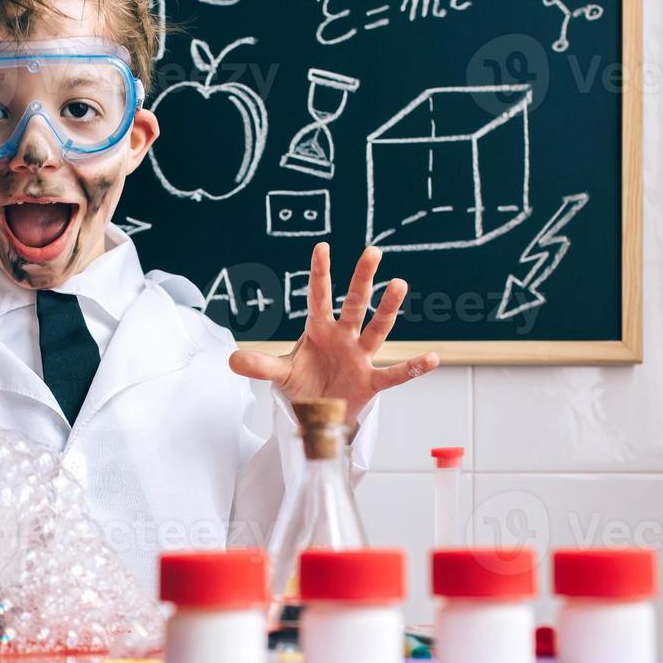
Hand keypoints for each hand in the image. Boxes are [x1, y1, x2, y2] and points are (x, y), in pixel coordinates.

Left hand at [228, 243, 438, 426]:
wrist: (318, 416)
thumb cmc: (302, 386)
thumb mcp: (279, 374)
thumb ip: (260, 365)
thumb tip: (231, 360)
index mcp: (319, 330)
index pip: (318, 297)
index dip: (319, 274)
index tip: (321, 247)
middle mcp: (344, 338)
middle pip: (354, 304)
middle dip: (362, 279)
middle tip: (372, 251)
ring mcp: (360, 357)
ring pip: (377, 329)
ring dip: (388, 308)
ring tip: (399, 283)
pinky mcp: (371, 382)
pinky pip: (396, 374)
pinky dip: (414, 368)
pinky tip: (431, 358)